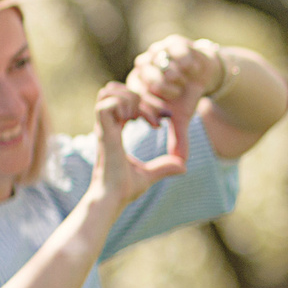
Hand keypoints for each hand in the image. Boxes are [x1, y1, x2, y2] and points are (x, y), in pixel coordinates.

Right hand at [86, 82, 187, 208]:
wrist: (113, 198)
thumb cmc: (125, 188)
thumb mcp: (149, 174)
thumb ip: (164, 167)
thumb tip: (184, 167)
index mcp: (115, 131)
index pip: (122, 101)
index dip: (143, 104)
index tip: (159, 123)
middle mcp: (107, 125)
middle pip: (112, 89)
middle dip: (136, 95)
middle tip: (152, 117)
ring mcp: (104, 127)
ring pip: (108, 91)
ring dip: (129, 98)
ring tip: (140, 117)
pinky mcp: (103, 132)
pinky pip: (106, 104)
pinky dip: (123, 106)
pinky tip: (134, 121)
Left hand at [127, 35, 217, 133]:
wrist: (204, 73)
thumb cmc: (186, 96)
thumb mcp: (181, 118)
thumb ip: (177, 138)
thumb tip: (181, 164)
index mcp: (137, 87)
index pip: (136, 100)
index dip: (151, 110)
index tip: (163, 117)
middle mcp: (142, 68)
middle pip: (151, 84)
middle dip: (168, 93)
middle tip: (176, 94)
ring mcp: (155, 53)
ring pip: (164, 69)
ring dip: (179, 78)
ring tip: (184, 80)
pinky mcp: (170, 43)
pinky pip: (178, 56)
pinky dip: (187, 65)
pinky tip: (191, 68)